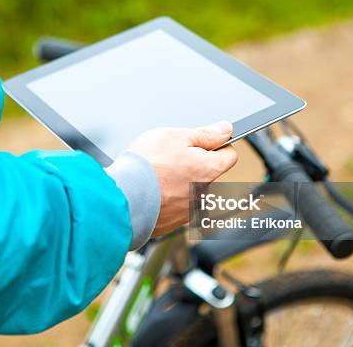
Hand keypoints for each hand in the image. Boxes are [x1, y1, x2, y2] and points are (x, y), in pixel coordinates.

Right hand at [128, 121, 237, 235]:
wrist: (123, 196)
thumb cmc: (147, 165)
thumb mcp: (176, 136)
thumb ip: (205, 134)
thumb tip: (225, 129)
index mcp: (209, 170)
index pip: (229, 155)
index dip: (216, 145)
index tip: (201, 143)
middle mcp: (204, 193)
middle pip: (207, 173)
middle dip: (194, 164)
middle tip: (170, 157)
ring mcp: (189, 211)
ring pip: (191, 190)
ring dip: (179, 182)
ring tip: (157, 174)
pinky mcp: (173, 222)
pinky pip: (175, 206)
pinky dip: (166, 198)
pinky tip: (151, 190)